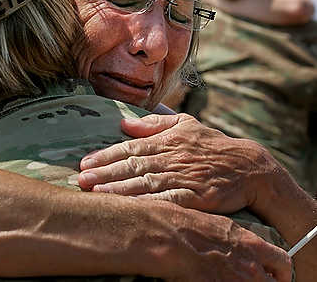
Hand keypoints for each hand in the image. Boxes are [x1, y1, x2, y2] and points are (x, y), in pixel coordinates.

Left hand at [78, 113, 278, 213]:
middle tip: (80, 179)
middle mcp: (171, 158)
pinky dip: (148, 205)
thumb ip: (155, 124)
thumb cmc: (213, 145)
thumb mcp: (186, 125)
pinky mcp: (197, 197)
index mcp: (167, 141)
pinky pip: (169, 201)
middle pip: (132, 165)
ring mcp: (184, 177)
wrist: (250, 167)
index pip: (130, 147)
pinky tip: (130, 209)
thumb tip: (124, 122)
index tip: (84, 163)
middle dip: (104, 173)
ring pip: (146, 183)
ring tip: (96, 193)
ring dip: (119, 189)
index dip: (105, 156)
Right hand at [140, 200, 291, 281]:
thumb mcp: (213, 223)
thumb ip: (230, 238)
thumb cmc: (181, 223)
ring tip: (228, 280)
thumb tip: (232, 247)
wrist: (163, 233)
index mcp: (249, 242)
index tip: (274, 276)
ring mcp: (235, 280)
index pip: (283, 262)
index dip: (282, 273)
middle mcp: (248, 265)